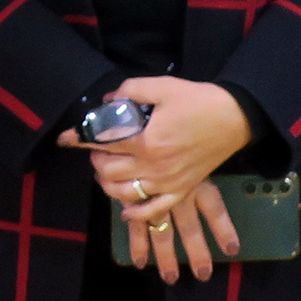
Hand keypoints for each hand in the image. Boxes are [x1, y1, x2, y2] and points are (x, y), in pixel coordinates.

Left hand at [58, 77, 251, 280]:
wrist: (235, 118)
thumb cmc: (198, 100)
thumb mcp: (163, 87)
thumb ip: (131, 91)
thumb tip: (108, 100)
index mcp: (146, 140)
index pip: (102, 142)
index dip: (79, 138)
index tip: (66, 138)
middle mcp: (153, 166)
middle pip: (108, 171)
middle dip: (95, 160)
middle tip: (98, 149)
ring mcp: (167, 182)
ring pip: (124, 194)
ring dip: (108, 185)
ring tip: (107, 172)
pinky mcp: (181, 189)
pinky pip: (153, 210)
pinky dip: (135, 213)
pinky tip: (125, 209)